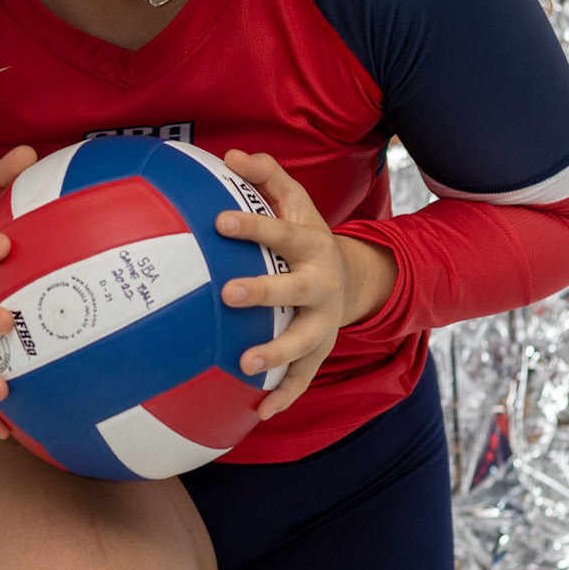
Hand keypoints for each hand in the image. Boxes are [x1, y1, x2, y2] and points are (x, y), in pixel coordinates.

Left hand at [215, 150, 397, 419]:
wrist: (349, 278)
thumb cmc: (303, 236)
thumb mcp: (294, 201)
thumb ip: (265, 175)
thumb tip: (229, 156)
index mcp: (310, 245)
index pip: (280, 232)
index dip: (253, 225)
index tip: (219, 221)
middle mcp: (320, 285)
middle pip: (295, 289)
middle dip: (264, 292)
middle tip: (228, 293)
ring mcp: (323, 322)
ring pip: (304, 342)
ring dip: (276, 354)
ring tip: (244, 365)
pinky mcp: (320, 352)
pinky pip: (304, 379)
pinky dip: (284, 396)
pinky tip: (257, 413)